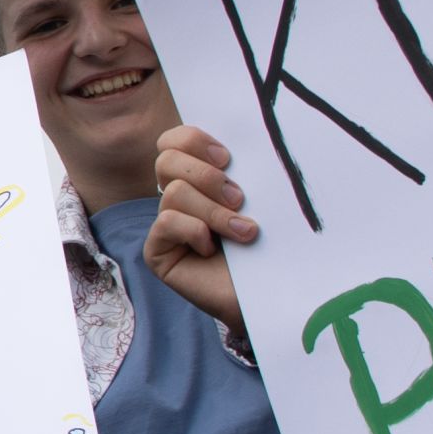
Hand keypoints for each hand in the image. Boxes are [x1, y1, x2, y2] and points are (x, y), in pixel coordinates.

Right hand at [141, 123, 254, 348]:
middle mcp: (178, 197)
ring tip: (244, 232)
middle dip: (206, 176)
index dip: (194, 140)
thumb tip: (239, 141)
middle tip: (238, 198)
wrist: (275, 293)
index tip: (228, 158)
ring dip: (215, 212)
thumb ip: (240, 170)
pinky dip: (195, 232)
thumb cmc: (272, 244)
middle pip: (167, 159)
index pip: (175, 140)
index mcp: (198, 177)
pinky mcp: (157, 252)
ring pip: (174, 193)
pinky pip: (166, 223)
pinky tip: (213, 250)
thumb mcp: (258, 198)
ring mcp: (166, 225)